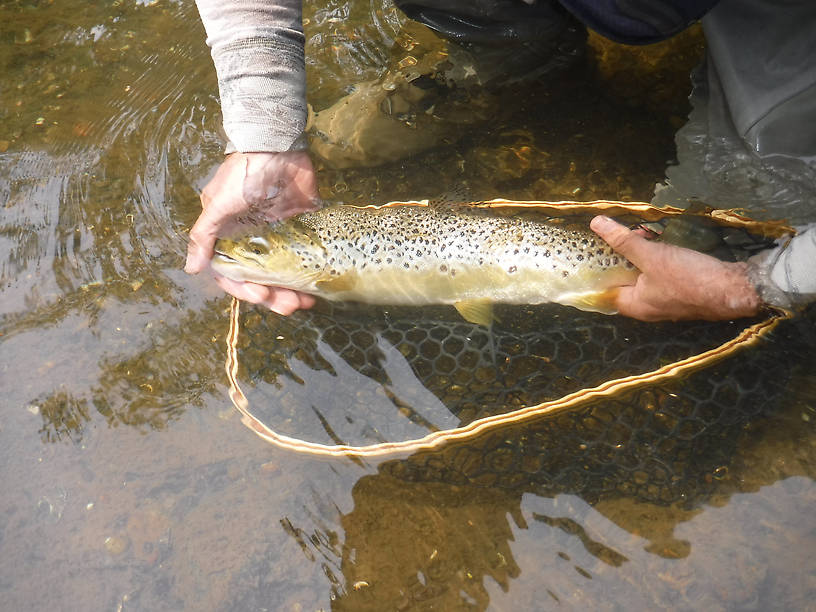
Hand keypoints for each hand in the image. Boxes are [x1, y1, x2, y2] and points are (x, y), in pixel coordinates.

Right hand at [185, 151, 318, 313]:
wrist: (278, 146)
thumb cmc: (243, 173)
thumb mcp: (218, 204)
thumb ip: (204, 235)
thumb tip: (192, 268)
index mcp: (230, 237)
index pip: (234, 274)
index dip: (245, 290)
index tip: (260, 297)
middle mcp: (254, 241)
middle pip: (262, 279)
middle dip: (274, 297)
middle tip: (289, 306)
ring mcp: (279, 236)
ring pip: (284, 274)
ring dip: (292, 291)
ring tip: (305, 303)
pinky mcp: (302, 229)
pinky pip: (305, 258)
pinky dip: (310, 274)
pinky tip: (317, 287)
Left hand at [590, 215, 760, 320]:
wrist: (735, 289)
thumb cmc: (689, 278)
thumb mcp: (652, 256)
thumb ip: (624, 241)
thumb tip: (596, 224)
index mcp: (634, 305)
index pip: (604, 289)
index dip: (598, 269)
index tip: (593, 250)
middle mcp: (647, 307)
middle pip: (624, 279)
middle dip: (622, 255)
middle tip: (623, 234)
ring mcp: (665, 301)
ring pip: (644, 275)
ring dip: (641, 254)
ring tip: (644, 234)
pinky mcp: (682, 292)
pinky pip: (661, 275)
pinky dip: (657, 259)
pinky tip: (662, 242)